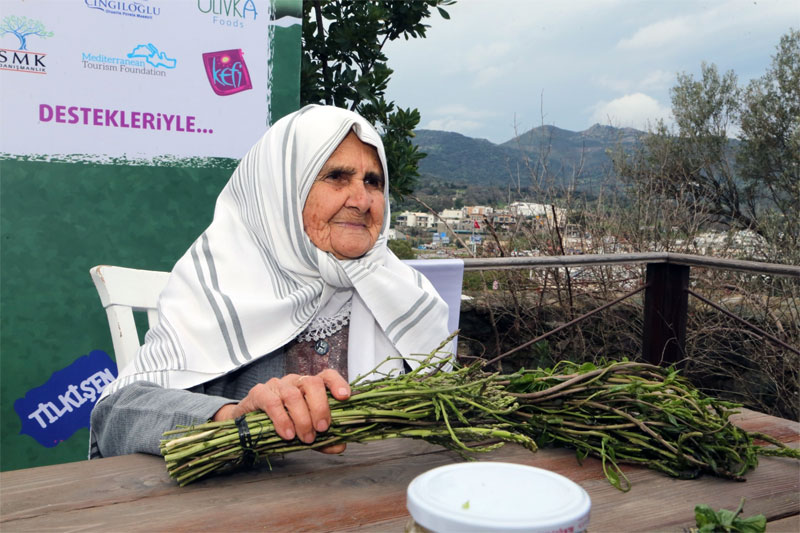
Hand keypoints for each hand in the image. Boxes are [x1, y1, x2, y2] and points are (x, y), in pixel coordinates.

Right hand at [212, 369, 349, 452]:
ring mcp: (276, 385)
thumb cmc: (280, 425)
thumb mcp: (305, 432)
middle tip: (322, 429)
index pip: (326, 376)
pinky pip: (272, 402)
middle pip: (312, 383)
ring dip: (302, 419)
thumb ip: (324, 439)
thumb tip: (341, 445)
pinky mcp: (258, 393)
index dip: (337, 383)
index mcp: (309, 387)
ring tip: (305, 438)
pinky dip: (282, 420)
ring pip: (293, 395)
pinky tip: (287, 435)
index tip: (345, 397)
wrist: (246, 426)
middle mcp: (294, 381)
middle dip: (320, 407)